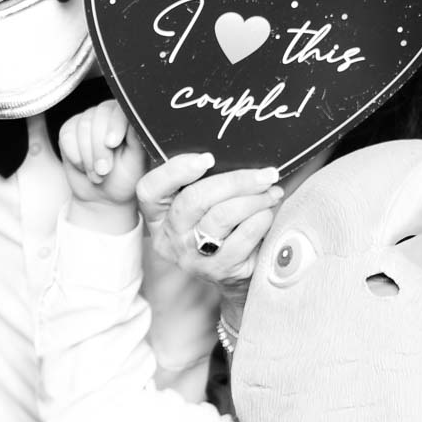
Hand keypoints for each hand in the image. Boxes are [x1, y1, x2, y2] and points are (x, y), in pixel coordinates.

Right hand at [59, 101, 146, 228]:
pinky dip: (74, 155)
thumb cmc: (124, 178)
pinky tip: (83, 166)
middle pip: (99, 116)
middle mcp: (108, 113)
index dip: (114, 125)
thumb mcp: (137, 161)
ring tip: (97, 173)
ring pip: (82, 127)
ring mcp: (87, 119)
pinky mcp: (69, 130)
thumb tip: (136, 119)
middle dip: (99, 148)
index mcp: (128, 118)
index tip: (112, 144)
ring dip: (88, 156)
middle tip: (104, 170)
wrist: (103, 196)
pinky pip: (67, 136)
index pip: (120, 109)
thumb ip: (137, 138)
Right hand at [137, 152, 284, 293]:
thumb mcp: (202, 205)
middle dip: (235, 181)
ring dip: (253, 199)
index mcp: (158, 216)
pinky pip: (243, 236)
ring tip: (272, 193)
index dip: (175, 171)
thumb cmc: (221, 227)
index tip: (207, 158)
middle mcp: (170, 238)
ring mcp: (193, 257)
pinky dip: (261, 219)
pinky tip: (268, 213)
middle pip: (194, 199)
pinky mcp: (219, 270)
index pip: (150, 190)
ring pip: (222, 216)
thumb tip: (232, 148)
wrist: (239, 273)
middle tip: (264, 174)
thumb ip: (203, 180)